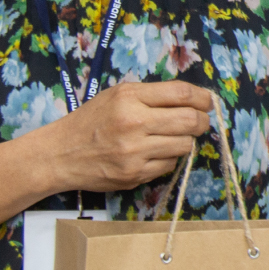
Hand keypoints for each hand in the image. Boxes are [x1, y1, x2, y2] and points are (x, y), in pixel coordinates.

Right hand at [43, 80, 213, 192]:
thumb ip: (150, 95)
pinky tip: (155, 153)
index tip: (208, 101)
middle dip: (202, 121)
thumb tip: (191, 99)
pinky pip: (168, 166)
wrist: (60, 154)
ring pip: (184, 145)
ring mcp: (135, 152)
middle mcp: (134, 123)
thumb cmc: (91, 120)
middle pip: (189, 121)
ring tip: (173, 137)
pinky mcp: (134, 175)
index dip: (202, 97)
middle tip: (200, 122)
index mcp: (129, 97)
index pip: (181, 94)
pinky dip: (168, 158)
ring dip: (185, 141)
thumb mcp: (116, 95)